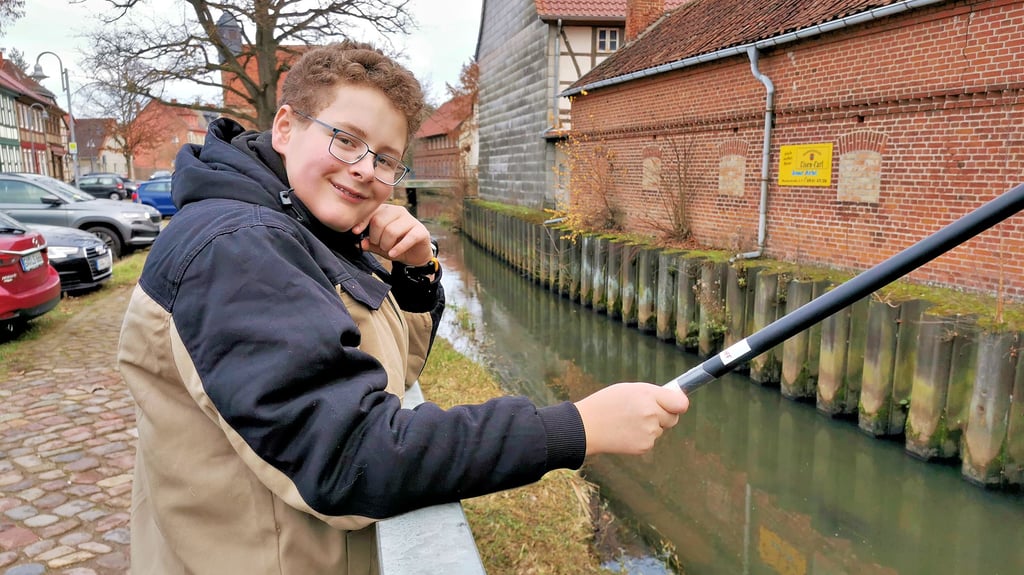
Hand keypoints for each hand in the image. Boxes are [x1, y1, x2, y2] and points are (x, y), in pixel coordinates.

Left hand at [352, 204, 432, 265]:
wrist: (415, 254)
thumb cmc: (395, 246)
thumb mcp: (379, 245)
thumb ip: (369, 243)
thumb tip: (359, 243)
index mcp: (387, 210)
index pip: (372, 211)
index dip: (362, 222)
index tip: (355, 231)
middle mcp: (398, 211)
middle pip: (379, 221)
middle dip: (375, 237)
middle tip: (378, 245)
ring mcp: (411, 220)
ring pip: (391, 230)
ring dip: (386, 244)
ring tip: (387, 250)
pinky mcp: (421, 231)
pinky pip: (408, 238)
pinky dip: (398, 248)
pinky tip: (393, 254)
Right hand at [574, 382, 688, 455]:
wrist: (586, 427)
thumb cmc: (606, 404)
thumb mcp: (628, 390)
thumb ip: (652, 394)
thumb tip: (676, 400)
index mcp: (648, 395)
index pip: (680, 403)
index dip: (678, 404)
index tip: (677, 404)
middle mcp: (651, 413)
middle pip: (673, 418)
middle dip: (664, 415)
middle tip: (644, 412)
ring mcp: (649, 432)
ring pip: (660, 429)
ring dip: (650, 426)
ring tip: (627, 422)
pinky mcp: (644, 446)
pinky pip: (651, 440)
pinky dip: (642, 437)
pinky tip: (625, 433)